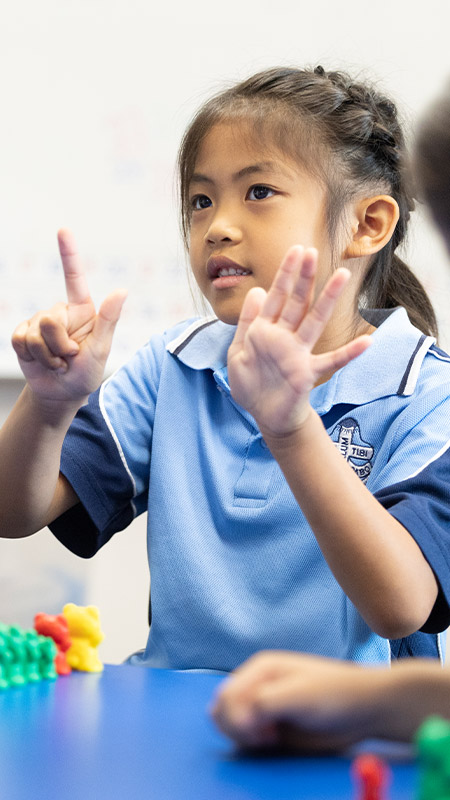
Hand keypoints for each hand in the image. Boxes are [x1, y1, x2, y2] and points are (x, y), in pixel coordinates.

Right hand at [12, 229, 126, 403]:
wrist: (61, 394)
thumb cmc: (86, 373)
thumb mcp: (101, 349)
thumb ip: (108, 319)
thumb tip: (122, 289)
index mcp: (82, 311)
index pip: (74, 278)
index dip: (68, 254)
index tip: (63, 230)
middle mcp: (60, 313)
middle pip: (50, 318)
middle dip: (60, 345)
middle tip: (69, 358)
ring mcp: (40, 323)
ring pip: (36, 332)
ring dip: (47, 355)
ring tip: (58, 363)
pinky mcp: (23, 335)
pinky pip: (20, 339)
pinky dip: (31, 356)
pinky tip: (40, 362)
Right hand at [210, 651, 385, 752]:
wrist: (363, 709)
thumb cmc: (335, 694)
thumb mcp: (300, 694)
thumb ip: (265, 702)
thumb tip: (240, 718)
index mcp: (260, 668)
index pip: (227, 695)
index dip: (236, 719)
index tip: (263, 733)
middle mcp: (256, 684)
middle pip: (221, 707)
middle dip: (236, 727)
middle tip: (266, 737)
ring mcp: (261, 705)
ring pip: (227, 721)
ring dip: (241, 735)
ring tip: (269, 738)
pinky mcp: (269, 725)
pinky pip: (244, 734)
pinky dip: (249, 742)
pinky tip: (272, 741)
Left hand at [227, 246, 369, 438]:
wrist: (263, 415)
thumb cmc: (251, 384)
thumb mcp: (238, 350)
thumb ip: (247, 321)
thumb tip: (257, 290)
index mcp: (265, 330)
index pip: (276, 296)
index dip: (285, 274)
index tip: (295, 250)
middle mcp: (284, 337)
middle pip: (296, 302)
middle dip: (302, 277)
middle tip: (311, 251)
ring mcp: (297, 354)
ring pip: (314, 321)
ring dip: (327, 299)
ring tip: (341, 276)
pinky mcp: (307, 373)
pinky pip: (331, 361)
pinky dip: (349, 353)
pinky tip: (366, 341)